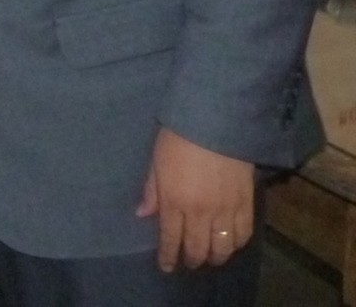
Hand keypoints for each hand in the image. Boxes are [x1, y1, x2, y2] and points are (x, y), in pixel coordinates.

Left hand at [135, 126, 254, 271]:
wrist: (217, 122)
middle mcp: (201, 212)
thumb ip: (151, 191)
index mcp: (175, 201)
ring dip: (215, 256)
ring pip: (223, 247)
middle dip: (192, 259)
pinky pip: (243, 234)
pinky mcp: (247, 204)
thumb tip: (142, 214)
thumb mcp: (156, 161)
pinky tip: (230, 244)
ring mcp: (226, 210)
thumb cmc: (178, 137)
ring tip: (209, 257)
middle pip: (198, 248)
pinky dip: (236, 244)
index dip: (168, 256)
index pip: (171, 239)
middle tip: (188, 262)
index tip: (167, 267)